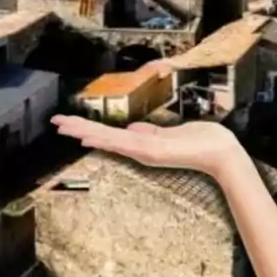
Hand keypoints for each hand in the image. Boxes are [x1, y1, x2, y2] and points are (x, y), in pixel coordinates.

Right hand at [52, 115, 245, 181]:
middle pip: (103, 137)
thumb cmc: (202, 141)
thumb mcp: (171, 133)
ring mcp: (143, 151)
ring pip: (107, 139)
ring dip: (84, 131)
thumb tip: (133, 128)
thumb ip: (152, 132)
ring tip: (63, 126)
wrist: (220, 153)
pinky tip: (89, 135)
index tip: (71, 124)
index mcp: (144, 144)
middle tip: (55, 122)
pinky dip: (104, 138)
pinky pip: (122, 142)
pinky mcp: (150, 150)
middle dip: (79, 129)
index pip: (111, 135)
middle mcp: (140, 149)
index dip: (90, 129)